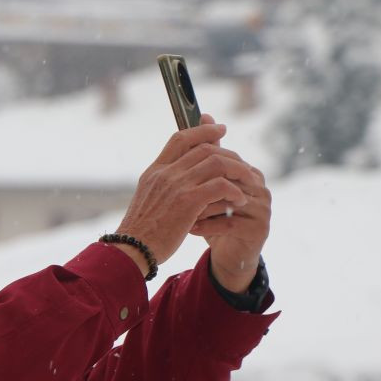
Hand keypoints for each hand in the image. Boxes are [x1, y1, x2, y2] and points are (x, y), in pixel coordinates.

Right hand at [114, 115, 254, 272]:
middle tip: (243, 163)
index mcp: (155, 171)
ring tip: (248, 181)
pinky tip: (239, 201)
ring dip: (237, 170)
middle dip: (229, 152)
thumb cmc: (141, 232)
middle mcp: (165, 173)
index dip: (202, 130)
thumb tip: (181, 179)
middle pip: (204, 148)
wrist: (131, 250)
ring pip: (217, 162)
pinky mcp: (188, 202)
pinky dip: (234, 191)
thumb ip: (164, 185)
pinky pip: (220, 186)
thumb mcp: (149, 201)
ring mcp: (176, 186)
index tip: (219, 129)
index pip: (180, 138)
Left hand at [186, 118, 271, 292]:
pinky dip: (207, 226)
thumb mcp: (208, 184)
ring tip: (181, 212)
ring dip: (202, 206)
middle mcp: (260, 188)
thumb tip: (205, 114)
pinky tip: (190, 229)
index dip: (202, 165)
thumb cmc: (216, 217)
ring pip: (228, 199)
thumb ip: (208, 152)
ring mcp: (263, 208)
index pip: (227, 159)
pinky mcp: (259, 229)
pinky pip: (229, 224)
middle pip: (230, 177)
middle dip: (202, 184)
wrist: (229, 253)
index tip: (178, 173)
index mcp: (250, 173)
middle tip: (177, 190)